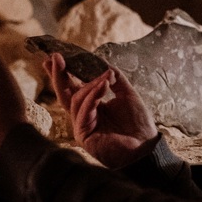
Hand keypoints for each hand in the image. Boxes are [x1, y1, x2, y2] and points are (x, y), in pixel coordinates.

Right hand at [45, 53, 157, 168]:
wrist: (146, 145)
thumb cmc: (137, 124)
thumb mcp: (127, 95)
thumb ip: (115, 80)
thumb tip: (105, 66)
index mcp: (92, 106)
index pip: (74, 87)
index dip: (65, 73)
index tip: (57, 56)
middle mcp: (84, 115)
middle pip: (65, 93)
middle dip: (59, 75)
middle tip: (55, 57)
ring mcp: (82, 125)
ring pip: (76, 100)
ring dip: (89, 85)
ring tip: (103, 77)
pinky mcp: (83, 134)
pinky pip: (83, 112)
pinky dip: (93, 97)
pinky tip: (102, 86)